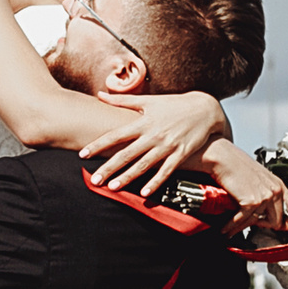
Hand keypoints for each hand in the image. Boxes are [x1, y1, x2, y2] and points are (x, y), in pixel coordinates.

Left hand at [81, 92, 226, 189]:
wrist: (204, 109)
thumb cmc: (172, 104)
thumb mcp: (148, 100)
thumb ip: (121, 100)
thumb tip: (99, 94)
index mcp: (142, 122)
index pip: (115, 135)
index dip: (98, 145)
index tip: (83, 155)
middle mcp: (152, 135)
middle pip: (126, 154)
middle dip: (109, 168)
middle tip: (94, 180)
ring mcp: (167, 146)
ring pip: (143, 165)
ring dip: (127, 177)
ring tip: (112, 188)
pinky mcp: (180, 155)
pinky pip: (166, 171)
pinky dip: (155, 182)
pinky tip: (144, 193)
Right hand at [206, 145, 287, 231]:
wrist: (223, 157)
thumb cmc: (236, 164)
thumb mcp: (259, 177)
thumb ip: (265, 192)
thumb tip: (264, 210)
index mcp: (278, 184)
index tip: (286, 226)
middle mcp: (275, 191)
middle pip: (276, 221)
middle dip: (262, 226)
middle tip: (250, 227)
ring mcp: (265, 196)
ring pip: (257, 223)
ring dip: (241, 228)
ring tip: (230, 231)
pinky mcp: (252, 201)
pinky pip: (243, 220)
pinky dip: (232, 226)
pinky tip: (226, 229)